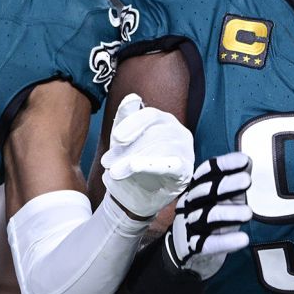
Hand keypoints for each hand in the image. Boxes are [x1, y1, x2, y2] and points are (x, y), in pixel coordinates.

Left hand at [101, 94, 193, 218]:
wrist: (134, 195)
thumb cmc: (131, 162)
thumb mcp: (123, 140)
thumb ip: (126, 117)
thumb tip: (132, 98)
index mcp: (163, 120)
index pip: (151, 115)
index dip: (133, 124)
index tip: (116, 138)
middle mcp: (178, 132)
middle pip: (155, 133)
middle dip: (129, 148)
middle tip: (107, 162)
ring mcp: (185, 151)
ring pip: (162, 148)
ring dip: (135, 159)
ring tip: (116, 172)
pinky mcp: (186, 171)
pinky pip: (172, 165)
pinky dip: (153, 164)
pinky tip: (135, 166)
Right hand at [166, 152, 252, 279]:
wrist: (187, 251)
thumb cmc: (210, 217)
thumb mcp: (224, 197)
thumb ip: (234, 181)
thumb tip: (247, 160)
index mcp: (198, 188)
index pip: (207, 172)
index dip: (224, 165)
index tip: (244, 161)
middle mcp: (191, 203)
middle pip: (206, 192)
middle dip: (227, 185)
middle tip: (247, 181)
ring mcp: (190, 225)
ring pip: (206, 217)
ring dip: (228, 214)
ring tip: (248, 213)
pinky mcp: (193, 247)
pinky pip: (207, 244)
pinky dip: (225, 242)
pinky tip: (242, 240)